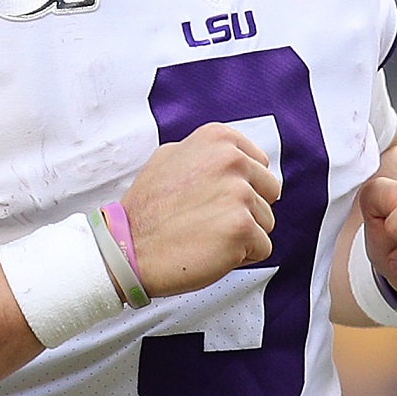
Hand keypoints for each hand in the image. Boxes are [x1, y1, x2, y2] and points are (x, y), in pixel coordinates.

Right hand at [122, 123, 280, 296]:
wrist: (126, 249)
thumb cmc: (147, 211)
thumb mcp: (170, 157)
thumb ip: (208, 154)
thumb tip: (240, 158)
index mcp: (218, 139)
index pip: (261, 165)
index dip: (241, 187)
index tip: (214, 197)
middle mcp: (232, 160)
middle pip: (269, 192)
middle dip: (247, 210)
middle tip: (209, 218)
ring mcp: (238, 194)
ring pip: (266, 222)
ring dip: (242, 234)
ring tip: (205, 233)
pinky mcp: (241, 228)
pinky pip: (261, 249)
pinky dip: (240, 256)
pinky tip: (210, 250)